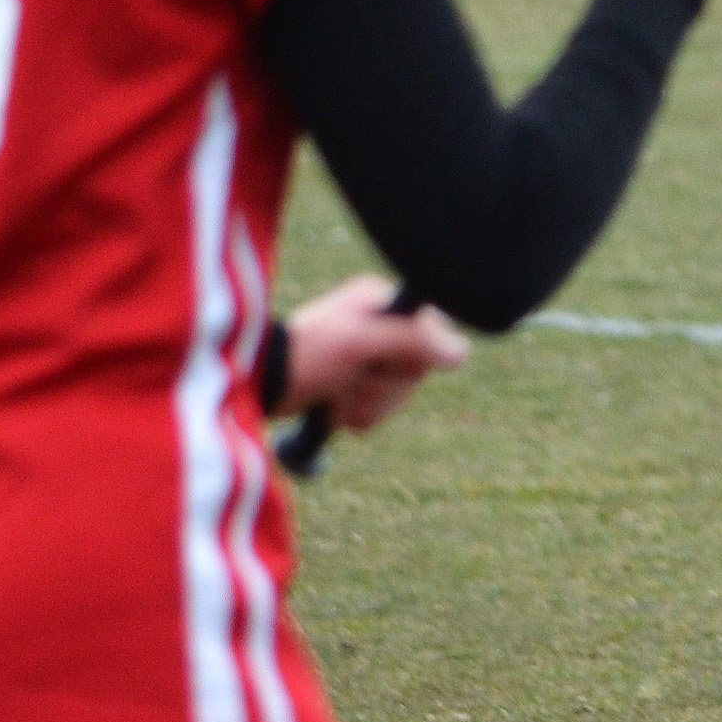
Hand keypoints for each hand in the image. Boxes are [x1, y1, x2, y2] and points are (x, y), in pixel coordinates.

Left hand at [281, 276, 467, 435]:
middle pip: (416, 372)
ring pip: (398, 396)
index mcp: (382, 304)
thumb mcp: (357, 342)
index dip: (412, 359)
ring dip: (366, 405)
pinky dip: (356, 416)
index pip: (433, 335)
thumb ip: (410, 341)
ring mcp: (369, 357)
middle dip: (381, 387)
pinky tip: (332, 406)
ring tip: (335, 394)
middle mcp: (380, 326)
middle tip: (349, 378)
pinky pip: (379, 411)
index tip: (382, 359)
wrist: (259, 386)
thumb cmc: (303, 355)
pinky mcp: (357, 384)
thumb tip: (462, 351)